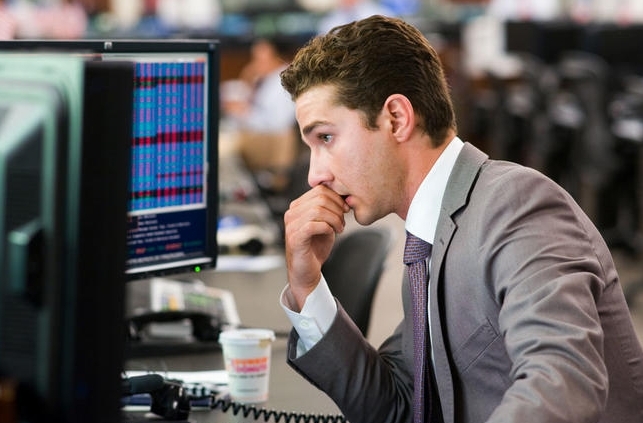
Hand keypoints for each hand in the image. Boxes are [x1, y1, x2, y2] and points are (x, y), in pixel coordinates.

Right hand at [284, 185, 349, 309]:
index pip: (320, 189)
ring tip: (340, 228)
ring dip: (334, 219)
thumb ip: (330, 209)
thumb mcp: (326, 223)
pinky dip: (327, 227)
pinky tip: (332, 233)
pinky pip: (313, 225)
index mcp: (298, 206)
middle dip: (337, 208)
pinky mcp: (295, 238)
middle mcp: (291, 213)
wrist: (306, 271)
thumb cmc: (316, 247)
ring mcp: (291, 225)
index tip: (345, 210)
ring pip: (317, 210)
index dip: (337, 198)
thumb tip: (346, 198)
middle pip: (320, 197)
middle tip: (343, 221)